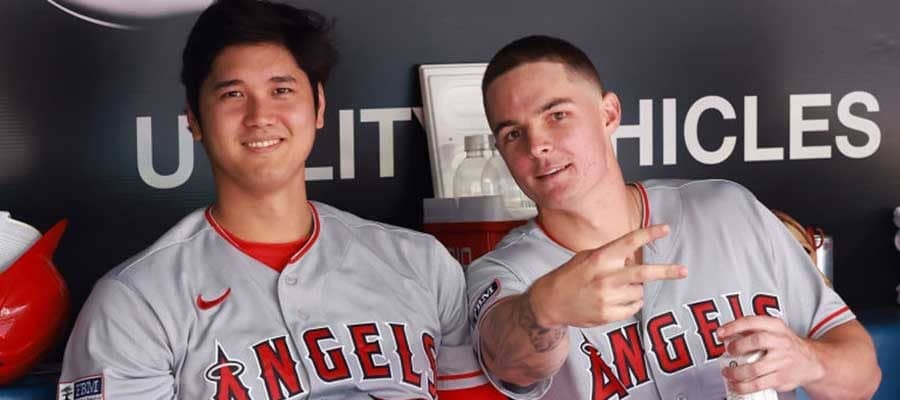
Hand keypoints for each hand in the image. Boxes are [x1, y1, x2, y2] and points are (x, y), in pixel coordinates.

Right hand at [529, 224, 687, 328]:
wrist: (550, 301)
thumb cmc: (571, 275)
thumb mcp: (587, 257)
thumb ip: (611, 256)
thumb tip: (635, 256)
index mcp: (600, 257)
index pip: (629, 242)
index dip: (650, 234)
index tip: (666, 229)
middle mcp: (605, 277)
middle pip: (644, 273)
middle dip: (667, 271)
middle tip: (684, 270)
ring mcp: (607, 297)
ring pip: (639, 291)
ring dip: (635, 289)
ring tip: (617, 289)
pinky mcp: (607, 314)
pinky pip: (633, 307)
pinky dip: (631, 303)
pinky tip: (616, 300)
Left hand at [717, 315, 825, 392]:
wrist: (810, 362)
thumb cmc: (786, 345)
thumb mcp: (773, 330)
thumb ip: (752, 330)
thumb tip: (727, 334)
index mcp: (776, 327)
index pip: (753, 322)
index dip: (733, 326)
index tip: (721, 333)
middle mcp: (781, 342)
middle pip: (756, 341)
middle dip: (738, 346)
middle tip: (729, 352)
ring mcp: (782, 361)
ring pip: (754, 368)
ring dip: (735, 372)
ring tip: (727, 372)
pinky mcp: (780, 378)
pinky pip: (758, 384)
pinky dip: (743, 386)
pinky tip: (736, 384)